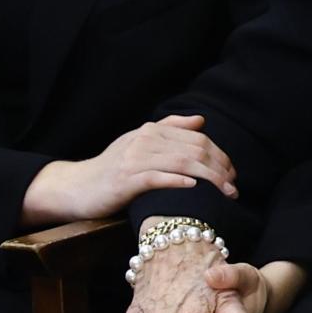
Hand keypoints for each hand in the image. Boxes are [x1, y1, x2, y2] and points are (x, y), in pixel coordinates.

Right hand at [22, 115, 236, 225]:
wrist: (77, 187)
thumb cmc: (112, 168)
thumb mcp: (140, 143)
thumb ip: (169, 129)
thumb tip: (200, 120)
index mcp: (151, 131)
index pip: (196, 138)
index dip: (219, 155)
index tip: (232, 174)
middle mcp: (144, 140)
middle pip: (193, 150)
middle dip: (219, 168)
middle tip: (234, 187)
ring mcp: (134, 159)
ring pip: (181, 163)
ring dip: (208, 178)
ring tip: (225, 192)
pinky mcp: (125, 180)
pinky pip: (157, 177)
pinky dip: (178, 181)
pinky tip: (194, 188)